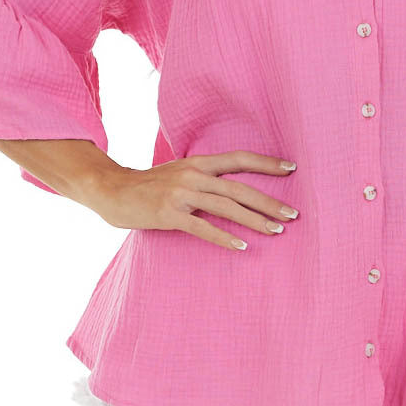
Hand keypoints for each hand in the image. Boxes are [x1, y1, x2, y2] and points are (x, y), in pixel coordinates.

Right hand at [88, 151, 299, 251]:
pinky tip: (242, 247)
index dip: (266, 163)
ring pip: (226, 207)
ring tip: (276, 230)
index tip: (291, 168)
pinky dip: (224, 238)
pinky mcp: (169, 214)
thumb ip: (203, 177)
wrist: (112, 191)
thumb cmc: (149, 186)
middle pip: (239, 187)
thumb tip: (233, 187)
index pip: (239, 158)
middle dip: (269, 201)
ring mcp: (181, 194)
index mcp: (198, 163)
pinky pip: (203, 228)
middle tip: (293, 214)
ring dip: (254, 220)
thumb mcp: (179, 173)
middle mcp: (193, 175)